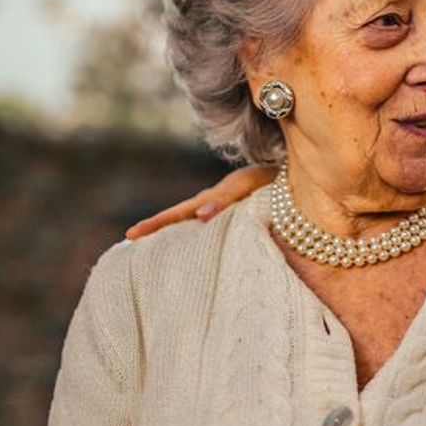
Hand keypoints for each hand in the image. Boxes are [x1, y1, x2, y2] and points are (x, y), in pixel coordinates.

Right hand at [124, 165, 275, 238]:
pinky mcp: (238, 215)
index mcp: (215, 197)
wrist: (296, 173)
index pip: (179, 212)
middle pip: (181, 217)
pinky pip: (214, 227)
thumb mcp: (250, 184)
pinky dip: (200, 235)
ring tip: (152, 252)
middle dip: (156, 229)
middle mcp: (216, 203)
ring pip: (194, 222)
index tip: (131, 234)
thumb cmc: (274, 178)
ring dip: (175, 234)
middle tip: (129, 240)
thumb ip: (225, 198)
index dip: (156, 223)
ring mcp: (225, 209)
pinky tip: (193, 252)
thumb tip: (199, 216)